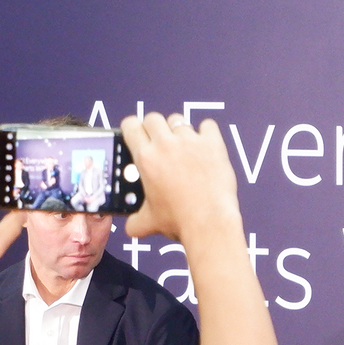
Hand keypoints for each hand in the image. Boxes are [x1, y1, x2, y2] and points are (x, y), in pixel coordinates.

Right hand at [119, 113, 240, 244]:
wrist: (209, 222)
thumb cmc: (180, 220)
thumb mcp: (150, 221)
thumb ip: (136, 220)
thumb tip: (131, 226)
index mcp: (145, 158)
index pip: (131, 125)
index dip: (133, 128)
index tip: (138, 133)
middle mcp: (165, 144)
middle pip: (154, 118)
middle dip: (156, 127)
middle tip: (162, 142)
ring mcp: (190, 141)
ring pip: (179, 120)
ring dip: (179, 131)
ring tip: (185, 147)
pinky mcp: (212, 144)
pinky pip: (208, 125)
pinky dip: (207, 132)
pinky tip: (207, 145)